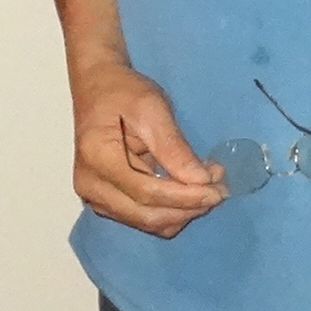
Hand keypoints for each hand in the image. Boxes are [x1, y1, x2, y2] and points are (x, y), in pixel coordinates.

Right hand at [71, 62, 228, 237]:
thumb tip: (201, 181)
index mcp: (98, 158)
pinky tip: (188, 192)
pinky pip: (142, 217)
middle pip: (146, 214)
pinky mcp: (105, 201)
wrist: (96, 88)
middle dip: (188, 208)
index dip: (185, 196)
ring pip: (146, 222)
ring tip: (207, 187)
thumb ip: (174, 147)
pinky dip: (169, 210)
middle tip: (219, 189)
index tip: (218, 189)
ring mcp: (95, 197)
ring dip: (182, 212)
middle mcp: (91, 185)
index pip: (146, 192)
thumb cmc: (123, 92)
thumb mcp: (152, 108)